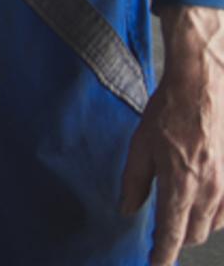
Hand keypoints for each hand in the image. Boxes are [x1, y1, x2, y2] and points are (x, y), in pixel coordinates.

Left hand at [121, 6, 223, 263]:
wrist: (203, 88)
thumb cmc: (168, 113)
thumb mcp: (140, 146)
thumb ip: (134, 182)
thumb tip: (128, 209)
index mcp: (180, 185)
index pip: (171, 235)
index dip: (161, 256)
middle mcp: (208, 192)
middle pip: (191, 235)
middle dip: (173, 239)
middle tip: (156, 232)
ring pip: (210, 225)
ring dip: (191, 226)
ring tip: (173, 214)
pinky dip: (210, 215)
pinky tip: (195, 201)